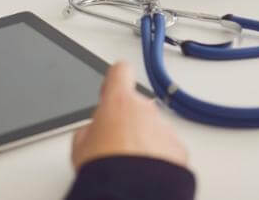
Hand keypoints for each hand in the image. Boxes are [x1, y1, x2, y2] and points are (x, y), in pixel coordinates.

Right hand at [71, 62, 188, 170]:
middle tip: (113, 146)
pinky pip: (166, 147)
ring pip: (152, 128)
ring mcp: (164, 127)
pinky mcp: (178, 148)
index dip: (114, 79)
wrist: (130, 194)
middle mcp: (146, 109)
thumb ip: (89, 128)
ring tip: (129, 165)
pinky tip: (145, 172)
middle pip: (136, 106)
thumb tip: (93, 131)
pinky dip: (158, 157)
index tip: (111, 87)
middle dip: (127, 121)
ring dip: (143, 140)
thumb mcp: (80, 146)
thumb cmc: (104, 170)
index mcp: (119, 102)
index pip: (120, 71)